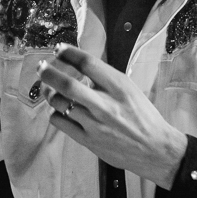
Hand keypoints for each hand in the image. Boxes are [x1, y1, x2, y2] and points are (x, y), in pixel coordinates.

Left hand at [39, 44, 187, 188]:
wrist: (155, 149)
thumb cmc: (143, 117)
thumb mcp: (130, 90)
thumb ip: (106, 79)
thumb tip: (80, 66)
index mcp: (119, 87)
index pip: (88, 63)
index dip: (69, 53)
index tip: (58, 48)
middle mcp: (105, 104)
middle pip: (67, 84)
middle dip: (49, 72)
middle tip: (41, 66)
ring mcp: (95, 124)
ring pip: (59, 103)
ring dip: (49, 92)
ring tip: (48, 88)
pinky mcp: (88, 141)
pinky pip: (60, 122)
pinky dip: (55, 112)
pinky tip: (59, 109)